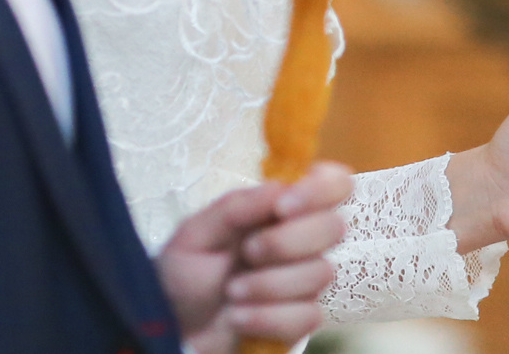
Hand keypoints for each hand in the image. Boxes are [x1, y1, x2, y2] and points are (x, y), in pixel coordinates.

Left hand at [154, 161, 350, 353]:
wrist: (175, 325)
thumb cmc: (185, 273)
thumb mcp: (198, 232)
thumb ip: (237, 207)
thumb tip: (280, 188)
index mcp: (277, 209)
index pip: (331, 184)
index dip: (320, 190)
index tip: (283, 208)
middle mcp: (299, 240)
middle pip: (333, 227)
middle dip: (285, 242)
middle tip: (247, 252)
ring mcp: (303, 280)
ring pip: (319, 274)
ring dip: (268, 285)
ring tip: (232, 292)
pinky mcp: (301, 319)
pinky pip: (307, 316)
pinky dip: (267, 318)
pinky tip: (239, 318)